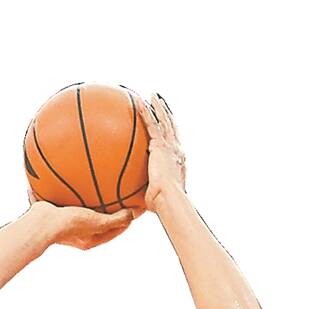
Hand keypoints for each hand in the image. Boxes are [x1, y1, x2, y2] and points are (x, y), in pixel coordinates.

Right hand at [26, 189, 143, 249]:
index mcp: (89, 240)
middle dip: (108, 209)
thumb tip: (133, 214)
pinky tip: (69, 172)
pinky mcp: (52, 212)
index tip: (136, 207)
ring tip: (94, 183)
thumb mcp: (97, 222)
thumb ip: (116, 220)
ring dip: (87, 198)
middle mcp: (78, 233)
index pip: (114, 230)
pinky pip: (62, 197)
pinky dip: (66, 187)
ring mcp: (64, 223)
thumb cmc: (68, 225)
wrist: (39, 224)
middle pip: (98, 220)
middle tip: (120, 194)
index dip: (127, 220)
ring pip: (80, 208)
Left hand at [135, 92, 186, 211]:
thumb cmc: (164, 205)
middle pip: (172, 128)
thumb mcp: (157, 199)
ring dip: (158, 107)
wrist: (169, 199)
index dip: (172, 133)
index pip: (175, 144)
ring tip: (152, 96)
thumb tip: (136, 207)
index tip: (168, 127)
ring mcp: (170, 147)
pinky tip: (138, 102)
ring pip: (164, 121)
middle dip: (167, 114)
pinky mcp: (160, 146)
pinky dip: (145, 112)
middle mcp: (177, 151)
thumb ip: (148, 197)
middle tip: (162, 103)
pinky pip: (151, 124)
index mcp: (178, 162)